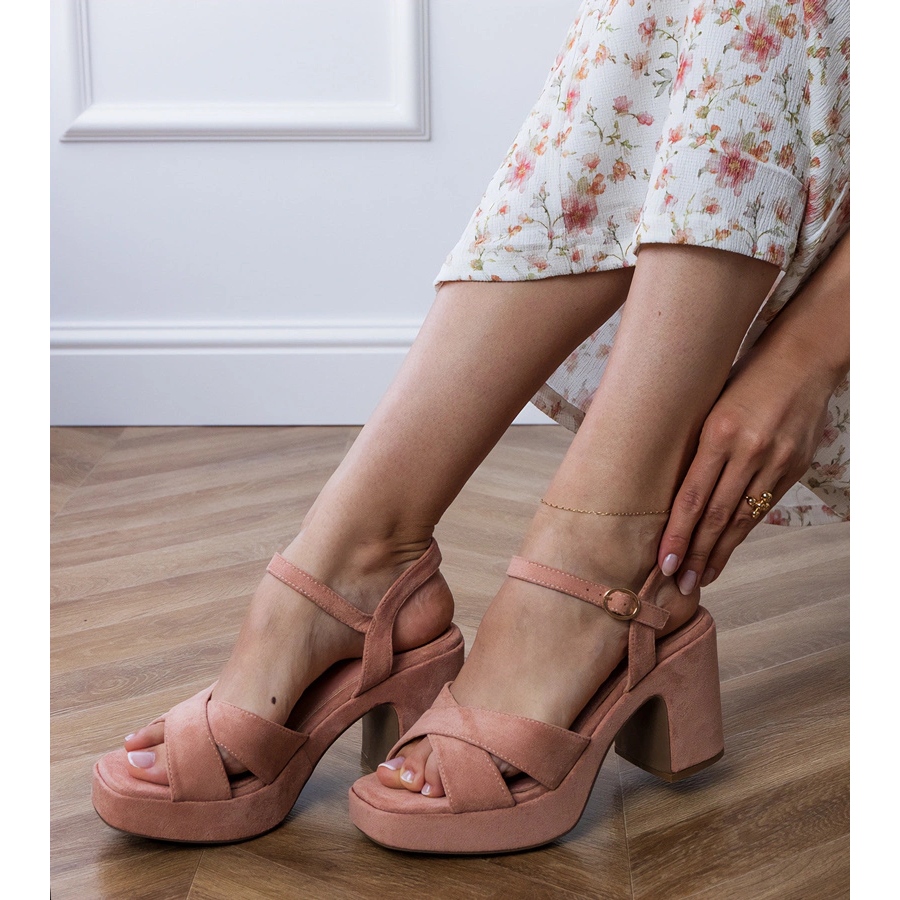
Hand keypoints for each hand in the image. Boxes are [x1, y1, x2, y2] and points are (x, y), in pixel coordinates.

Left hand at [657, 347, 833, 594]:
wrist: (801, 358)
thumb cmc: (741, 377)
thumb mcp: (709, 404)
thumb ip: (695, 447)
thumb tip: (668, 489)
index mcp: (718, 432)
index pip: (693, 497)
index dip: (677, 534)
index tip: (663, 562)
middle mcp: (749, 450)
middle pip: (718, 515)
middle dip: (695, 554)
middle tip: (680, 584)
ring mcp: (777, 461)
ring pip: (743, 518)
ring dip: (720, 552)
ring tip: (701, 576)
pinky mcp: (795, 466)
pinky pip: (763, 507)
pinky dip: (743, 531)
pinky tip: (728, 548)